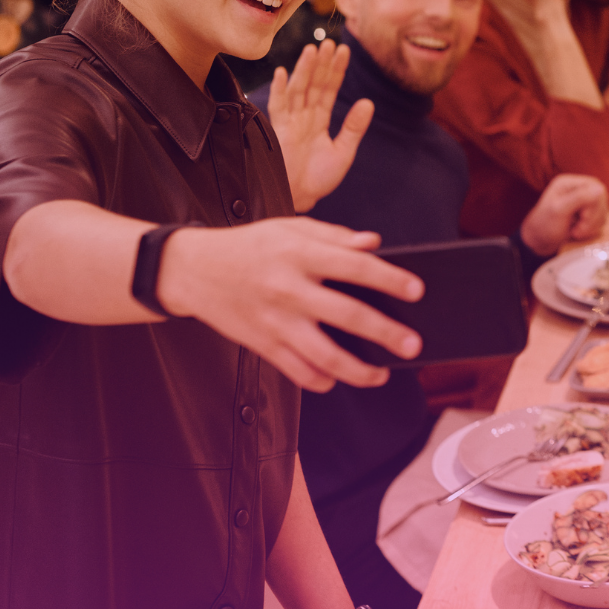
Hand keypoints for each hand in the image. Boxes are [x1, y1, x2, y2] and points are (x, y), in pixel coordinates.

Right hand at [158, 217, 423, 391]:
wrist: (191, 269)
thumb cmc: (248, 246)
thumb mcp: (289, 228)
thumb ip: (334, 236)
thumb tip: (374, 245)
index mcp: (300, 255)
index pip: (355, 267)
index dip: (390, 279)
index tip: (417, 290)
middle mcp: (289, 289)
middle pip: (347, 316)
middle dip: (385, 333)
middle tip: (413, 345)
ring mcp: (274, 321)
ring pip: (323, 355)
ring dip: (357, 370)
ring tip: (380, 374)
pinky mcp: (260, 343)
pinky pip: (295, 370)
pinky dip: (319, 380)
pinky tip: (337, 379)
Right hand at [267, 40, 372, 212]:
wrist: (300, 198)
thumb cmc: (319, 178)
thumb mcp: (343, 151)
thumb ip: (354, 127)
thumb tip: (367, 102)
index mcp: (320, 120)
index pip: (330, 89)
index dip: (336, 70)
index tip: (344, 50)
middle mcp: (304, 116)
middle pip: (314, 84)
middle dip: (322, 64)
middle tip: (329, 42)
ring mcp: (291, 121)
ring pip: (299, 90)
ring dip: (304, 69)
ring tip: (312, 49)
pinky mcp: (279, 130)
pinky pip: (279, 106)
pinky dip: (280, 90)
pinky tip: (284, 73)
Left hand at [521, 174, 608, 253]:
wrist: (539, 242)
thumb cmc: (544, 226)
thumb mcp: (559, 210)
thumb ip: (579, 198)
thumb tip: (600, 188)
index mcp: (569, 183)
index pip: (595, 187)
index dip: (593, 205)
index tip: (582, 217)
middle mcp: (577, 189)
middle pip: (602, 199)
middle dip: (592, 218)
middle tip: (577, 229)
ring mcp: (583, 201)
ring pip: (603, 210)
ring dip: (591, 225)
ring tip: (575, 231)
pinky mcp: (587, 213)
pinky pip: (601, 219)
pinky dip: (592, 229)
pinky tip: (579, 232)